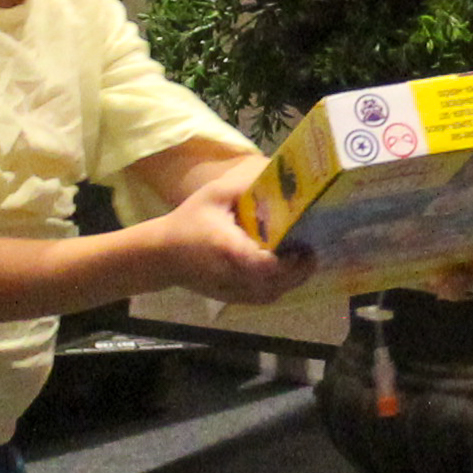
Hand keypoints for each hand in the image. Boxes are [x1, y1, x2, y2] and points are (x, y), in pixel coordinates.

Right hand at [148, 177, 298, 304]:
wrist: (163, 255)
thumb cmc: (189, 221)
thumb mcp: (213, 194)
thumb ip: (244, 185)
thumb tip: (276, 175)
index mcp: (229, 248)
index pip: (264, 264)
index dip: (287, 260)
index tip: (302, 243)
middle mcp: (234, 275)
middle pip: (277, 283)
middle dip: (299, 269)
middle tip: (310, 248)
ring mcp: (234, 291)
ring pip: (274, 294)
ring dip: (293, 279)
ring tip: (301, 257)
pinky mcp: (234, 298)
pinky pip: (265, 297)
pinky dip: (280, 286)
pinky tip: (287, 269)